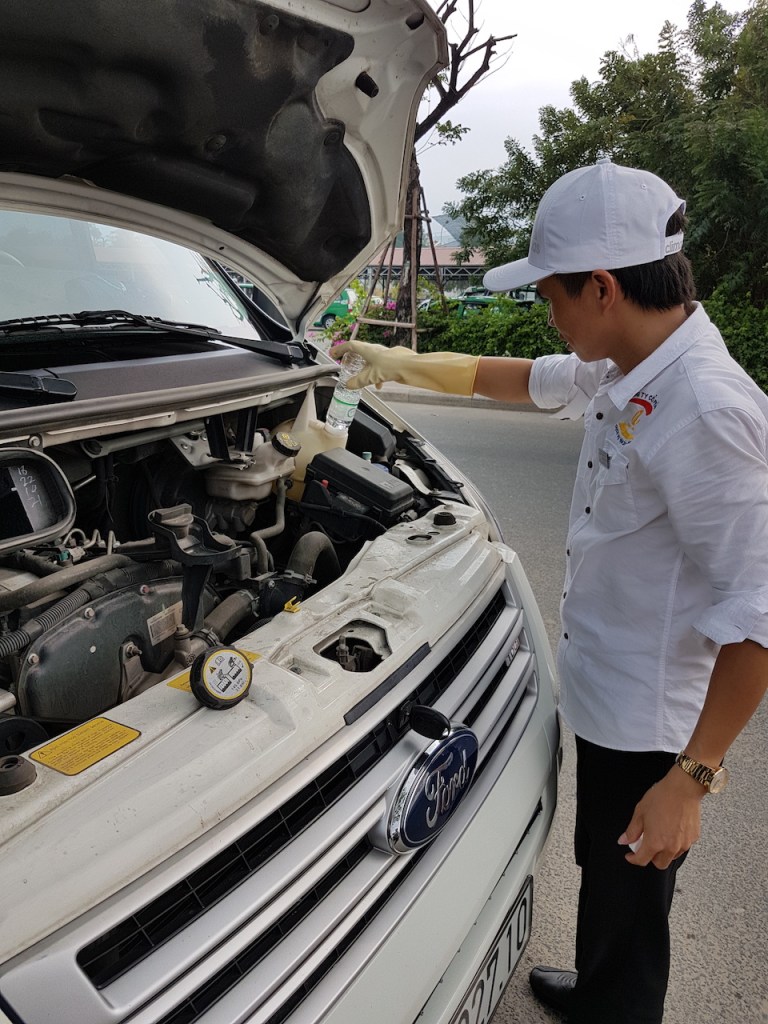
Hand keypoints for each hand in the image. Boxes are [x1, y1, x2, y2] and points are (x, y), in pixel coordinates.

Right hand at [329, 339, 478, 394]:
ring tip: (362, 379)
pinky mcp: (392, 363)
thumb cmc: (393, 366)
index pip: (350, 346)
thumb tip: (348, 385)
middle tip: (347, 366)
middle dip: (352, 360)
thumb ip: (358, 381)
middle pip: (360, 353)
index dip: (340, 349)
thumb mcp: (371, 376)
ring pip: (371, 362)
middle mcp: (376, 351)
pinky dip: (376, 376)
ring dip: (365, 369)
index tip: (333, 354)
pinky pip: (380, 368)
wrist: (412, 367)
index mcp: (368, 350)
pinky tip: (378, 385)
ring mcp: (385, 356)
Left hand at [618, 767, 704, 868]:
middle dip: (651, 858)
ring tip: (660, 835)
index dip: (633, 859)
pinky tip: (671, 830)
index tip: (630, 855)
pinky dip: (675, 844)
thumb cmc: (662, 797)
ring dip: (664, 852)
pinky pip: (682, 847)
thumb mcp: (640, 812)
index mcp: (655, 842)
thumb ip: (632, 830)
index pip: (642, 860)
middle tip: (646, 845)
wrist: (683, 789)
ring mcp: (684, 844)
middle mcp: (670, 847)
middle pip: (659, 864)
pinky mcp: (693, 838)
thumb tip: (624, 840)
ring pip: (672, 857)